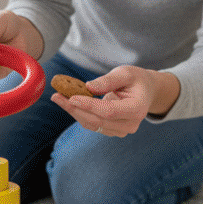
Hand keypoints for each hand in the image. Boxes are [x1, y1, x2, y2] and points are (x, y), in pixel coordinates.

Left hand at [50, 66, 179, 136]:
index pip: (109, 111)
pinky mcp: (112, 130)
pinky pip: (92, 124)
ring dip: (73, 112)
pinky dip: (79, 114)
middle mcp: (130, 124)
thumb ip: (108, 80)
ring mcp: (121, 130)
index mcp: (137, 109)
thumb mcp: (125, 73)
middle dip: (74, 109)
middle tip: (56, 96)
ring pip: (92, 125)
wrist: (146, 91)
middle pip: (97, 121)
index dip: (89, 106)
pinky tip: (68, 103)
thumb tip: (88, 87)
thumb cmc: (136, 80)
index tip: (71, 97)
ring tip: (58, 97)